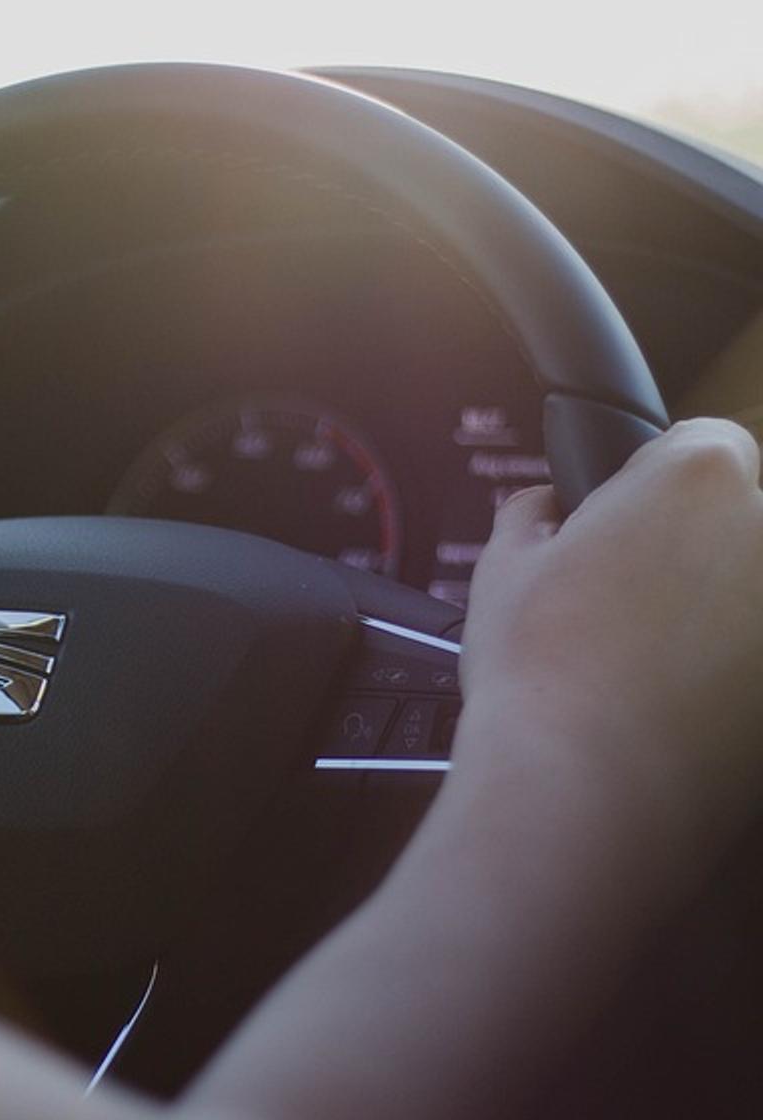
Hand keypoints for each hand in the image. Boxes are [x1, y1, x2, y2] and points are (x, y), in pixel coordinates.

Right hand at [460, 417, 762, 861]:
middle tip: (623, 599)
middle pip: (743, 519)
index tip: (618, 524)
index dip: (651, 481)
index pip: (702, 441)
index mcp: (702, 478)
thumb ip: (535, 515)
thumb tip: (546, 509)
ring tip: (645, 663)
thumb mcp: (503, 568)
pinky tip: (672, 707)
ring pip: (752, 594)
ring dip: (719, 613)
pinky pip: (756, 664)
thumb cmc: (541, 676)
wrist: (585, 799)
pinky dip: (732, 677)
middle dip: (694, 548)